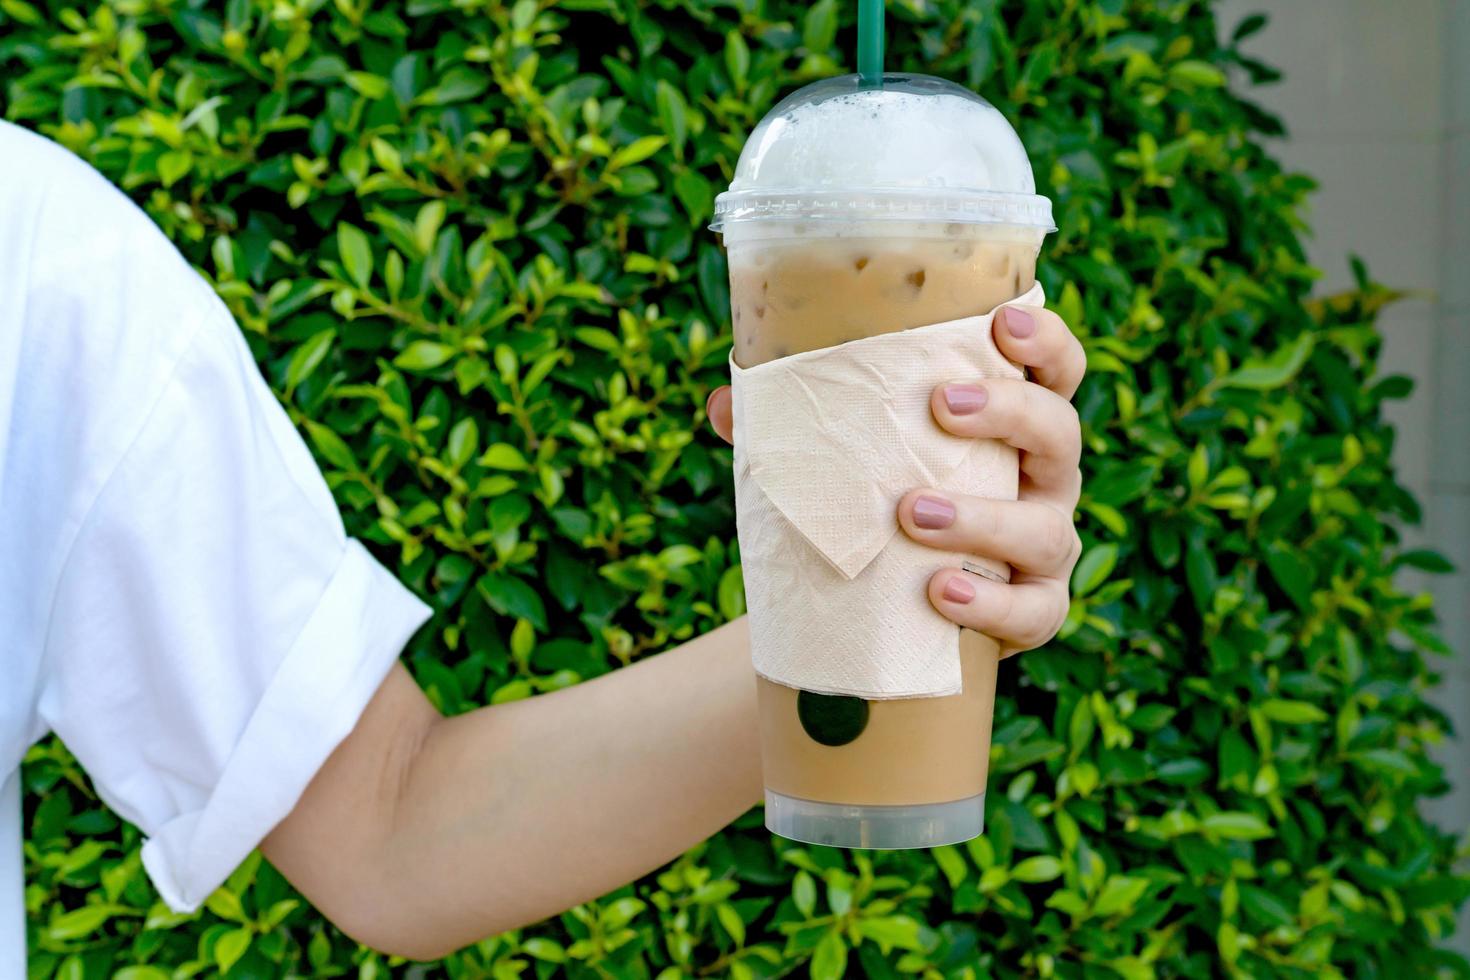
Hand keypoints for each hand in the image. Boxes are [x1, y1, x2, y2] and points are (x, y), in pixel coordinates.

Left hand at [705, 303, 1085, 656]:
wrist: (884, 611)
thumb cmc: (876, 504)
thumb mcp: (847, 460)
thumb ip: (792, 429)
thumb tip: (724, 402)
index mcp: (1011, 426)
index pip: (1053, 370)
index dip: (1045, 340)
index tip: (1004, 321)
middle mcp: (1042, 479)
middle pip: (1061, 432)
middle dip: (1010, 411)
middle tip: (942, 405)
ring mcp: (1045, 547)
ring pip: (1046, 529)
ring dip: (982, 519)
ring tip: (911, 514)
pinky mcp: (1036, 610)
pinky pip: (1033, 611)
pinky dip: (991, 604)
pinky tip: (942, 593)